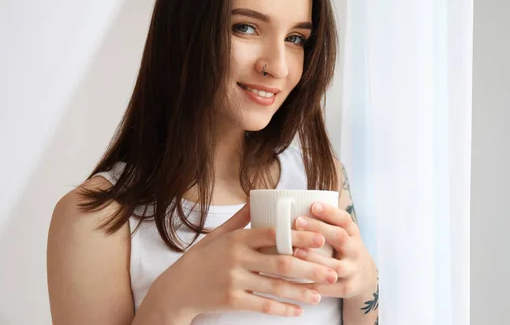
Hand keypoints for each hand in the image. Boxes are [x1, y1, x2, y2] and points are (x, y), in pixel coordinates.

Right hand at [148, 203, 338, 321]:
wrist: (177, 289)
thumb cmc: (201, 259)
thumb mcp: (218, 235)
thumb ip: (240, 219)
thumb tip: (256, 198)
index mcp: (237, 239)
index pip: (273, 234)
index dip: (298, 236)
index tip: (320, 238)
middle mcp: (237, 258)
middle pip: (281, 262)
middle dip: (310, 268)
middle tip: (332, 271)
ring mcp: (234, 280)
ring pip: (275, 286)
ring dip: (301, 291)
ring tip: (320, 295)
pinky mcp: (232, 301)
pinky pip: (262, 305)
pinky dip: (281, 309)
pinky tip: (297, 311)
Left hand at [293, 202, 375, 298]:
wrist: (366, 279)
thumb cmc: (345, 250)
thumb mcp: (344, 235)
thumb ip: (327, 224)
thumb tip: (296, 205)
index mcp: (353, 233)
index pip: (344, 219)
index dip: (330, 212)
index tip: (313, 205)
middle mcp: (355, 250)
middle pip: (339, 237)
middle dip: (318, 228)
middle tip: (297, 221)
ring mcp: (353, 270)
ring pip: (335, 266)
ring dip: (314, 258)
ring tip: (295, 252)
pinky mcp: (348, 288)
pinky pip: (329, 288)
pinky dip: (311, 285)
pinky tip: (294, 281)